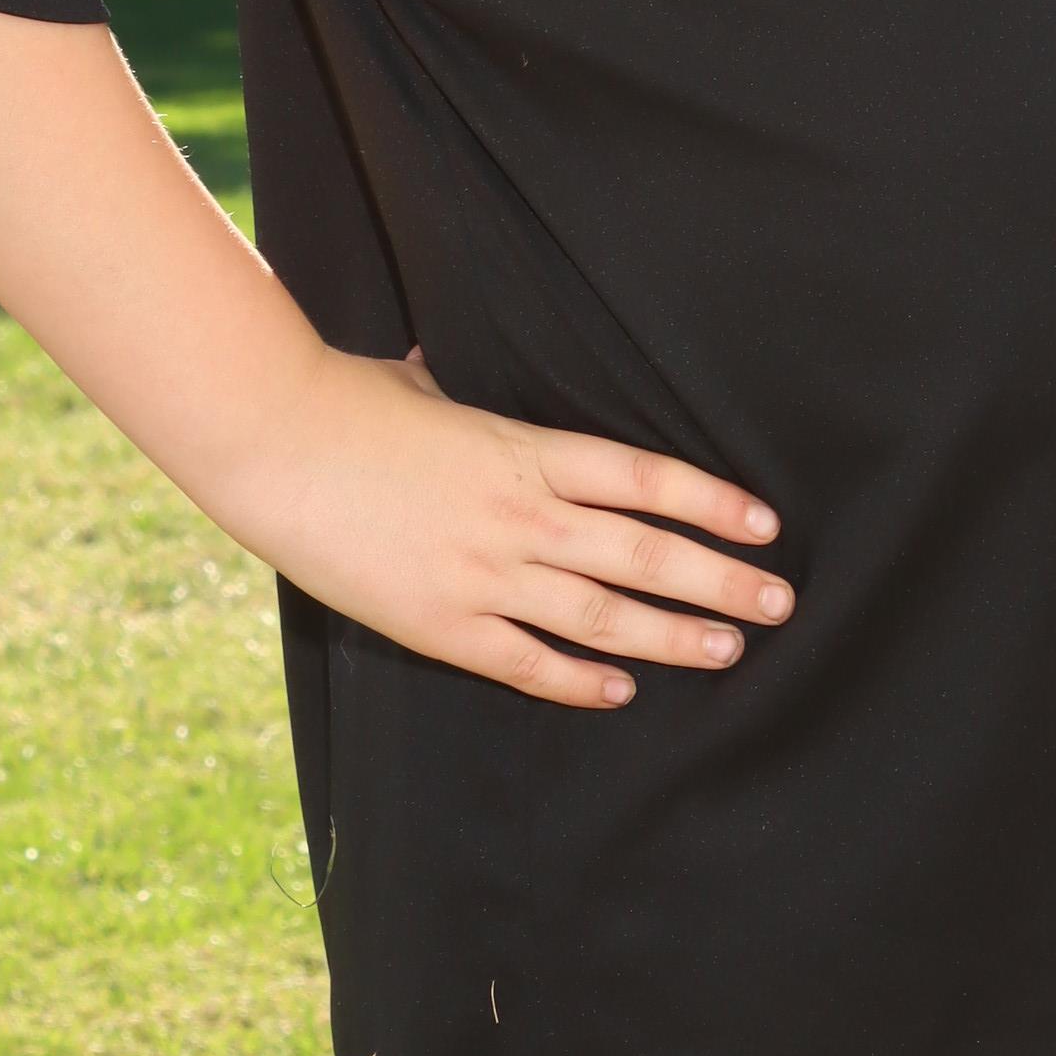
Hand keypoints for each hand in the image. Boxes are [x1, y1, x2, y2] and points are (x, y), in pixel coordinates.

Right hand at [230, 344, 790, 711]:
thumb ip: (451, 391)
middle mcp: (521, 516)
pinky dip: (578, 680)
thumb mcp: (421, 385)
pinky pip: (526, 662)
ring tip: (729, 647)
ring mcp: (484, 574)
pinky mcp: (442, 623)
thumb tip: (435, 365)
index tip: (764, 523)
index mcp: (526, 449)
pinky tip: (620, 690)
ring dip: (673, 635)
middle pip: (645, 553)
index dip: (712, 503)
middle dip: (721, 579)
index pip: (646, 479)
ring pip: (602, 615)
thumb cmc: (344, 403)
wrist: (275, 446)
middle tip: (780, 601)